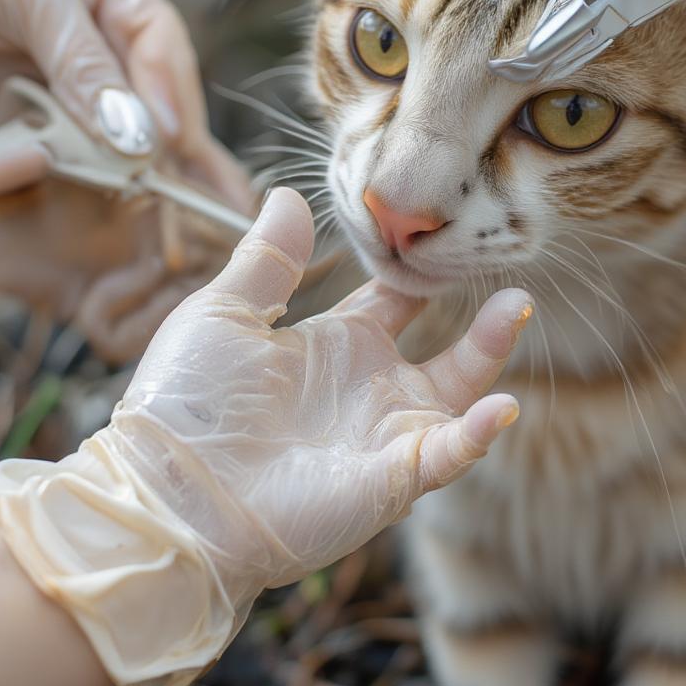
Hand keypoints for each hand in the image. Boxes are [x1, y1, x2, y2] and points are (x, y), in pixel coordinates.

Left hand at [0, 0, 252, 209]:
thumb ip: (83, 58)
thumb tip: (138, 133)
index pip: (157, 39)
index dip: (167, 87)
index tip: (167, 133)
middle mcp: (94, 39)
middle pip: (143, 99)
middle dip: (138, 137)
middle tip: (142, 172)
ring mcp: (61, 87)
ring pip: (102, 140)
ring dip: (79, 162)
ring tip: (47, 166)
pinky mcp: (21, 126)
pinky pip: (45, 160)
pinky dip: (21, 167)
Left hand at [0, 189, 531, 685]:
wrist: (169, 491)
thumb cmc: (187, 402)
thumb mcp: (226, 313)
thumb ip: (268, 258)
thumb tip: (287, 194)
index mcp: (333, 346)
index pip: (393, 301)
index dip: (418, 270)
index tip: (444, 229)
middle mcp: (368, 389)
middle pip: (444, 351)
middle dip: (479, 316)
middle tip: (510, 273)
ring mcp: (384, 436)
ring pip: (460, 397)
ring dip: (492, 357)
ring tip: (517, 306)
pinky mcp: (390, 479)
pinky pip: (448, 455)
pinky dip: (480, 435)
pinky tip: (503, 406)